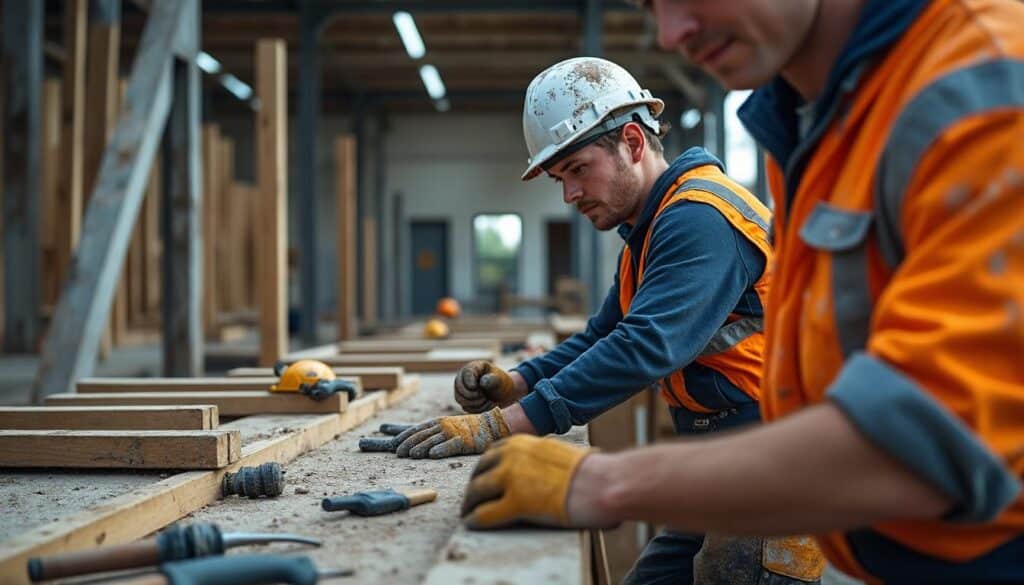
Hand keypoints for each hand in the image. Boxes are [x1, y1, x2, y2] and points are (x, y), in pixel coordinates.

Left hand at [394, 407, 509, 458]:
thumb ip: (423, 430)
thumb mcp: (441, 425)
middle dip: (408, 443)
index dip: (402, 436)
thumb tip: (397, 433)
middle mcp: (442, 426)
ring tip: (411, 455)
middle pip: (421, 435)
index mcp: (435, 423)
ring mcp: (452, 433)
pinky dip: (441, 450)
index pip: (415, 429)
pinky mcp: (464, 442)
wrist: (489, 425)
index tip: (391, 444)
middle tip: (398, 453)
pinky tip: (432, 455)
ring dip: (421, 447)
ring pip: (433, 441)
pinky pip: (451, 446)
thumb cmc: (463, 427)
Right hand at [453, 361, 523, 412]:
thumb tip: (483, 383)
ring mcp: (462, 390)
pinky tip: (488, 405)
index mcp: (473, 368)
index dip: (471, 382)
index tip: (480, 387)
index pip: (466, 373)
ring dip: (476, 404)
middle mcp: (463, 378)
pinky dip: (478, 409)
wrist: (501, 392)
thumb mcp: (499, 379)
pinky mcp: (464, 401)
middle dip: (473, 396)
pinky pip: (466, 408)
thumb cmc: (500, 382)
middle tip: (485, 396)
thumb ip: (492, 379)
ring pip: (461, 400)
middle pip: (459, 388)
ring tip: (488, 401)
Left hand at [460, 435, 595, 528]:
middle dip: (473, 486)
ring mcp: (511, 478)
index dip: (485, 468)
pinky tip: (472, 524)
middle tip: (471, 498)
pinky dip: (475, 520)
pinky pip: (485, 514)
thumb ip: (540, 460)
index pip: (492, 453)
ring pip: (476, 491)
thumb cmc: (592, 472)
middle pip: (479, 471)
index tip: (483, 478)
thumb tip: (537, 473)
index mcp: (524, 443)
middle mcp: (512, 456)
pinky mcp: (515, 503)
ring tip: (468, 513)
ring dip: (469, 503)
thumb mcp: (558, 453)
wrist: (603, 483)